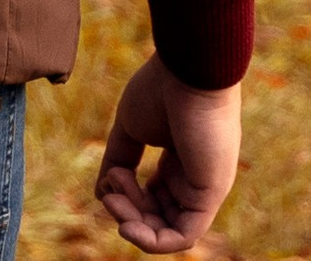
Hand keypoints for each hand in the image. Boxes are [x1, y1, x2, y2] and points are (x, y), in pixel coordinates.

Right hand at [97, 55, 241, 251]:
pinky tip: (128, 226)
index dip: (127, 197)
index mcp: (180, 162)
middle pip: (158, 217)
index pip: (154, 198)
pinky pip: (183, 236)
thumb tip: (101, 192)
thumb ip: (118, 159)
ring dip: (134, 224)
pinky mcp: (209, 196)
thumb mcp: (130, 127)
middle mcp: (194, 180)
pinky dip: (153, 240)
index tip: (109, 176)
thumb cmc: (160, 90)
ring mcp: (204, 190)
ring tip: (115, 199)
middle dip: (127, 212)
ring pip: (167, 230)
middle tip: (108, 191)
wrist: (187, 71)